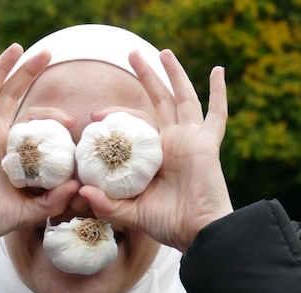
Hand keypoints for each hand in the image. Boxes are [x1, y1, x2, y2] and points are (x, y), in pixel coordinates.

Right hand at [0, 44, 79, 245]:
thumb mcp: (30, 211)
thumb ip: (53, 200)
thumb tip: (78, 187)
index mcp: (14, 148)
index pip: (36, 120)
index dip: (54, 115)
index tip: (74, 120)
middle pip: (13, 94)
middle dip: (29, 73)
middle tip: (48, 54)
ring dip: (2, 68)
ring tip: (18, 48)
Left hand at [80, 49, 232, 252]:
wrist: (198, 233)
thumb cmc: (168, 225)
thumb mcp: (131, 213)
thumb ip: (108, 204)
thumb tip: (81, 191)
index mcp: (152, 156)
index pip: (132, 126)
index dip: (114, 116)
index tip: (92, 117)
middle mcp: (171, 142)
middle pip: (157, 101)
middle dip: (146, 77)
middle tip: (130, 54)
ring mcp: (190, 139)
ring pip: (182, 98)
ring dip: (173, 74)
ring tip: (162, 51)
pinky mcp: (206, 143)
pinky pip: (217, 115)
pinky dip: (220, 93)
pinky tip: (218, 69)